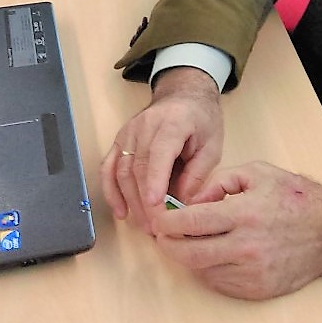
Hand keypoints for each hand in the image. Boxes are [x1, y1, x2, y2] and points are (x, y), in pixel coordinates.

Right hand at [100, 66, 223, 231]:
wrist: (183, 95)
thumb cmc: (201, 120)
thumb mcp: (212, 146)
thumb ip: (197, 174)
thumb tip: (181, 203)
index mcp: (173, 122)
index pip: (159, 153)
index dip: (155, 180)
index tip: (155, 206)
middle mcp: (145, 125)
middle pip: (138, 167)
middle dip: (145, 201)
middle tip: (157, 228)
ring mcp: (128, 132)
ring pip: (122, 171)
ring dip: (131, 201)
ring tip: (145, 225)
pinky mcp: (119, 140)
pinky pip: (109, 167)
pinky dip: (111, 191)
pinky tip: (121, 211)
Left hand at [149, 161, 321, 299]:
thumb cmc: (294, 196)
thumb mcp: (256, 172)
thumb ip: (220, 182)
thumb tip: (192, 201)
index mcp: (244, 213)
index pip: (190, 223)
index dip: (167, 222)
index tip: (158, 219)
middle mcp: (246, 246)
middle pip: (189, 254)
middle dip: (168, 245)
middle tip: (163, 236)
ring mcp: (252, 272)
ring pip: (203, 270)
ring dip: (190, 257)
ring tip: (189, 242)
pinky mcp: (258, 289)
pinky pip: (221, 283)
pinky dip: (211, 269)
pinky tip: (214, 254)